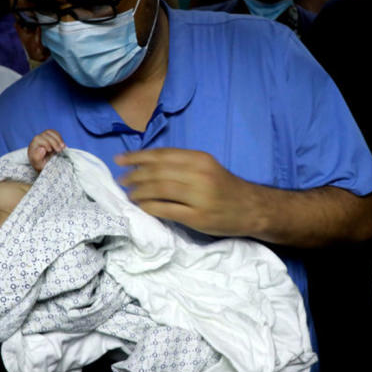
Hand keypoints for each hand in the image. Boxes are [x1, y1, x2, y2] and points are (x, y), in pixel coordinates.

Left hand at [27, 130, 64, 171]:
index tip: (50, 150)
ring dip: (58, 139)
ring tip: (63, 147)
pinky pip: (54, 133)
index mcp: (33, 145)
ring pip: (50, 132)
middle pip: (46, 135)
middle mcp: (37, 139)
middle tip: (59, 150)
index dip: (46, 143)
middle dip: (54, 142)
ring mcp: (43, 136)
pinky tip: (62, 144)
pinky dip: (59, 137)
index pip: (39, 138)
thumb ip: (37, 157)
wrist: (42, 163)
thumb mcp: (38, 164)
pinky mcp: (49, 136)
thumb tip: (42, 149)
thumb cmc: (40, 164)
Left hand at [116, 148, 259, 236]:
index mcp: (200, 159)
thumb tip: (145, 165)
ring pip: (159, 189)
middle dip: (134, 175)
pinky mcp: (198, 217)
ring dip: (139, 191)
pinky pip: (166, 210)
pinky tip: (141, 207)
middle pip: (157, 172)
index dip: (137, 156)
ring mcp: (199, 197)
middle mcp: (199, 174)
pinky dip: (149, 207)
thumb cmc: (224, 188)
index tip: (120, 160)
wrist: (251, 208)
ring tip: (129, 194)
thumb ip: (182, 164)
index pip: (161, 155)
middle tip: (121, 180)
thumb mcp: (207, 167)